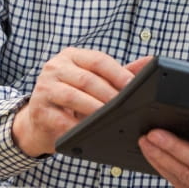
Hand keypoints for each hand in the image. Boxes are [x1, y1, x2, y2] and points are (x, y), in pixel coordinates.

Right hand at [12, 49, 150, 156]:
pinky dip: (77, 126)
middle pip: (87, 79)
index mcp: (72, 56)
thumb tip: (149, 62)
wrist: (40, 120)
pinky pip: (61, 119)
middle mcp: (55, 67)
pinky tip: (89, 131)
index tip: (134, 86)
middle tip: (126, 108)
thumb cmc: (72, 97)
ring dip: (95, 109)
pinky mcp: (38, 109)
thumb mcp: (94, 81)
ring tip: (111, 119)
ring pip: (74, 97)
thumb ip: (120, 72)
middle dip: (109, 95)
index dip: (118, 73)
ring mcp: (44, 87)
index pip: (98, 60)